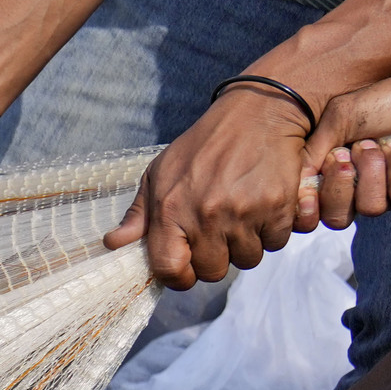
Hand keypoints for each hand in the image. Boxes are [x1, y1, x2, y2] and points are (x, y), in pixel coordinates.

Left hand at [102, 84, 313, 288]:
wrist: (257, 111)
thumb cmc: (203, 145)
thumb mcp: (161, 172)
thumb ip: (139, 213)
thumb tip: (113, 243)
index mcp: (172, 209)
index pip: (169, 269)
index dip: (179, 278)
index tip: (186, 271)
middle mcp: (207, 214)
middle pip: (212, 271)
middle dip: (216, 258)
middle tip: (219, 232)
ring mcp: (244, 212)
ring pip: (247, 259)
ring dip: (246, 244)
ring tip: (242, 215)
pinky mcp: (278, 206)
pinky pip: (276, 242)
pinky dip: (272, 230)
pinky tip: (263, 207)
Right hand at [294, 75, 390, 228]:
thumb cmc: (382, 100)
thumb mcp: (338, 120)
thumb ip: (314, 151)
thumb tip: (296, 184)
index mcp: (334, 177)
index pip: (312, 214)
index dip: (307, 210)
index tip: (310, 190)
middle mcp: (360, 191)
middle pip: (337, 219)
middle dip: (341, 184)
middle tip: (350, 150)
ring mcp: (390, 195)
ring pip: (371, 208)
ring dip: (374, 170)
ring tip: (382, 143)